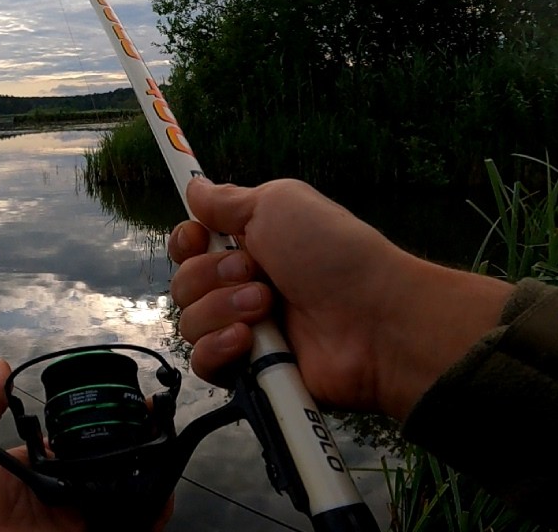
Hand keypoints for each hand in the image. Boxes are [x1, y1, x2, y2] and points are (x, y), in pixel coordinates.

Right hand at [167, 177, 510, 419]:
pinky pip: (204, 362)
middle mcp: (241, 287)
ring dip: (222, 309)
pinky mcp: (249, 371)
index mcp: (249, 246)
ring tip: (265, 306)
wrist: (373, 319)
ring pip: (190, 322)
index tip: (199, 238)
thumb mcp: (279, 204)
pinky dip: (219, 348)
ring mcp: (245, 331)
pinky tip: (248, 340)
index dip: (186, 242)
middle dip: (211, 275)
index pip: (190, 247)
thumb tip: (195, 187)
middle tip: (255, 273)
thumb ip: (227, 200)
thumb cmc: (331, 253)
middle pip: (184, 283)